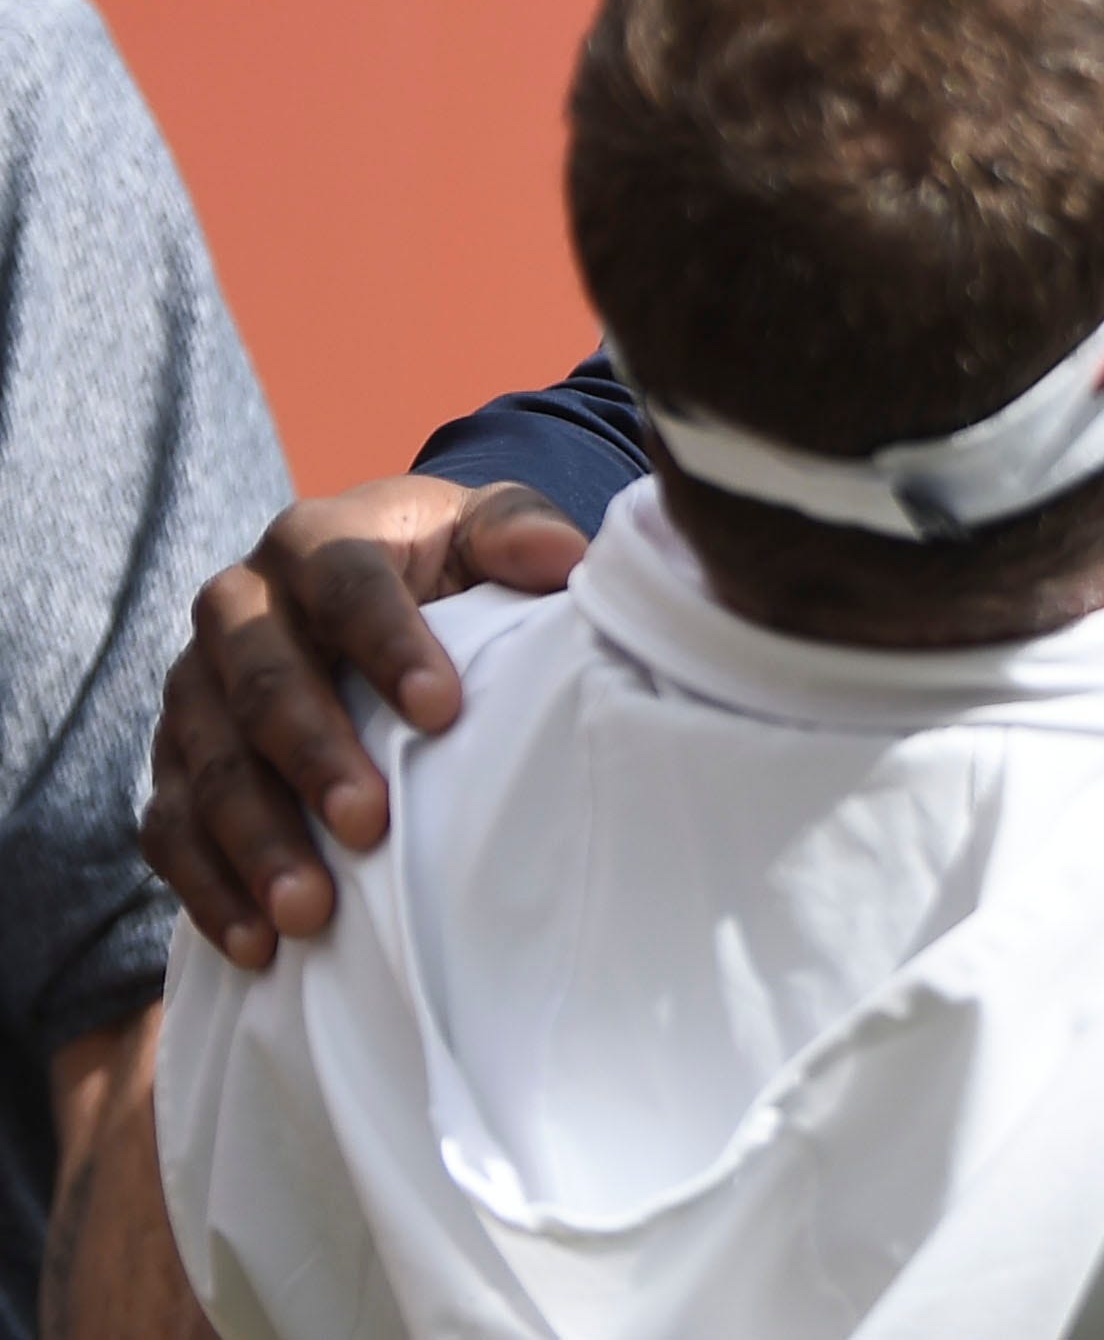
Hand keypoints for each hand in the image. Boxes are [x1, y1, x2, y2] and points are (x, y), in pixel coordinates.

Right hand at [140, 477, 580, 965]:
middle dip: (313, 755)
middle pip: (262, 681)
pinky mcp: (171, 761)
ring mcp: (193, 688)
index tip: (444, 711)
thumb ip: (517, 533)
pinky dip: (208, 887)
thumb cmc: (443, 563)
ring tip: (309, 911)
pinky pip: (169, 828)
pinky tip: (256, 943)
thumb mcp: (482, 530)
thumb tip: (565, 560)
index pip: (345, 586)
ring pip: (209, 765)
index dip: (389, 645)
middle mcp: (236, 607)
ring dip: (256, 841)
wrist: (367, 590)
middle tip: (370, 823)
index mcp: (314, 540)